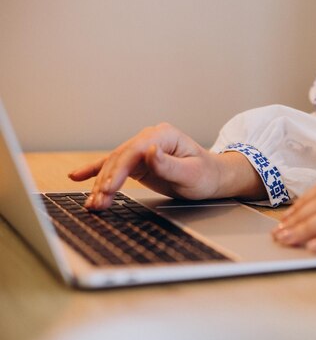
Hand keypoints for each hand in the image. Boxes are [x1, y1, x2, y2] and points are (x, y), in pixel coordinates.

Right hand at [69, 123, 264, 209]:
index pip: (134, 152)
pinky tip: (77, 176)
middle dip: (106, 182)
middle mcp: (150, 138)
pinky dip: (96, 171)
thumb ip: (170, 165)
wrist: (213, 178)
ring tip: (92, 204)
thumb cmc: (207, 175)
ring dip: (100, 184)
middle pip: (120, 158)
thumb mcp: (192, 173)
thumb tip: (151, 152)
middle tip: (97, 203)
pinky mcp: (139, 161)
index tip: (108, 189)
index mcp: (163, 135)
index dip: (118, 171)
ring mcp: (143, 148)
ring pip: (114, 165)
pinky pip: (114, 166)